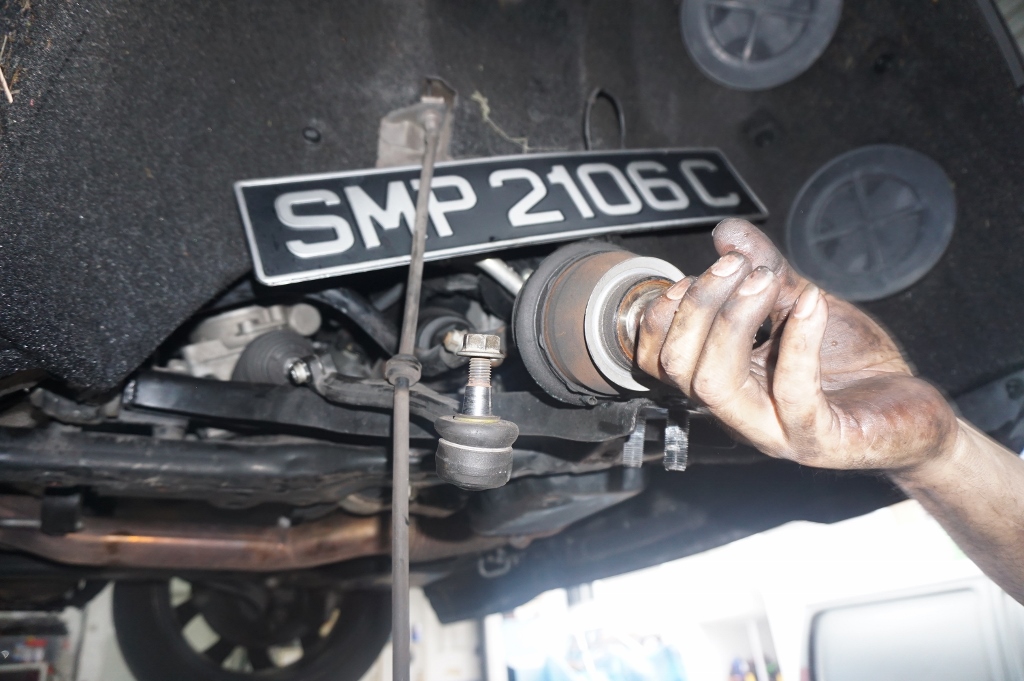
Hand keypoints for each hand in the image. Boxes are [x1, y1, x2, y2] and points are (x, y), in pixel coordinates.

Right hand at [637, 219, 959, 472]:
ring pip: (716, 384)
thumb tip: (726, 232)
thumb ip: (763, 270)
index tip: (692, 274)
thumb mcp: (801, 303)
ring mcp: (775, 432)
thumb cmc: (853, 365)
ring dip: (731, 321)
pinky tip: (812, 301)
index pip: (656, 362)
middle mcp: (738, 413)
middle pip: (678, 367)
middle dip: (698, 306)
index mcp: (724, 383)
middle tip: (734, 265)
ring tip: (765, 279)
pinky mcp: (820, 439)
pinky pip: (793, 392)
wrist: (913, 410)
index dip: (659, 316)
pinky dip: (798, 340)